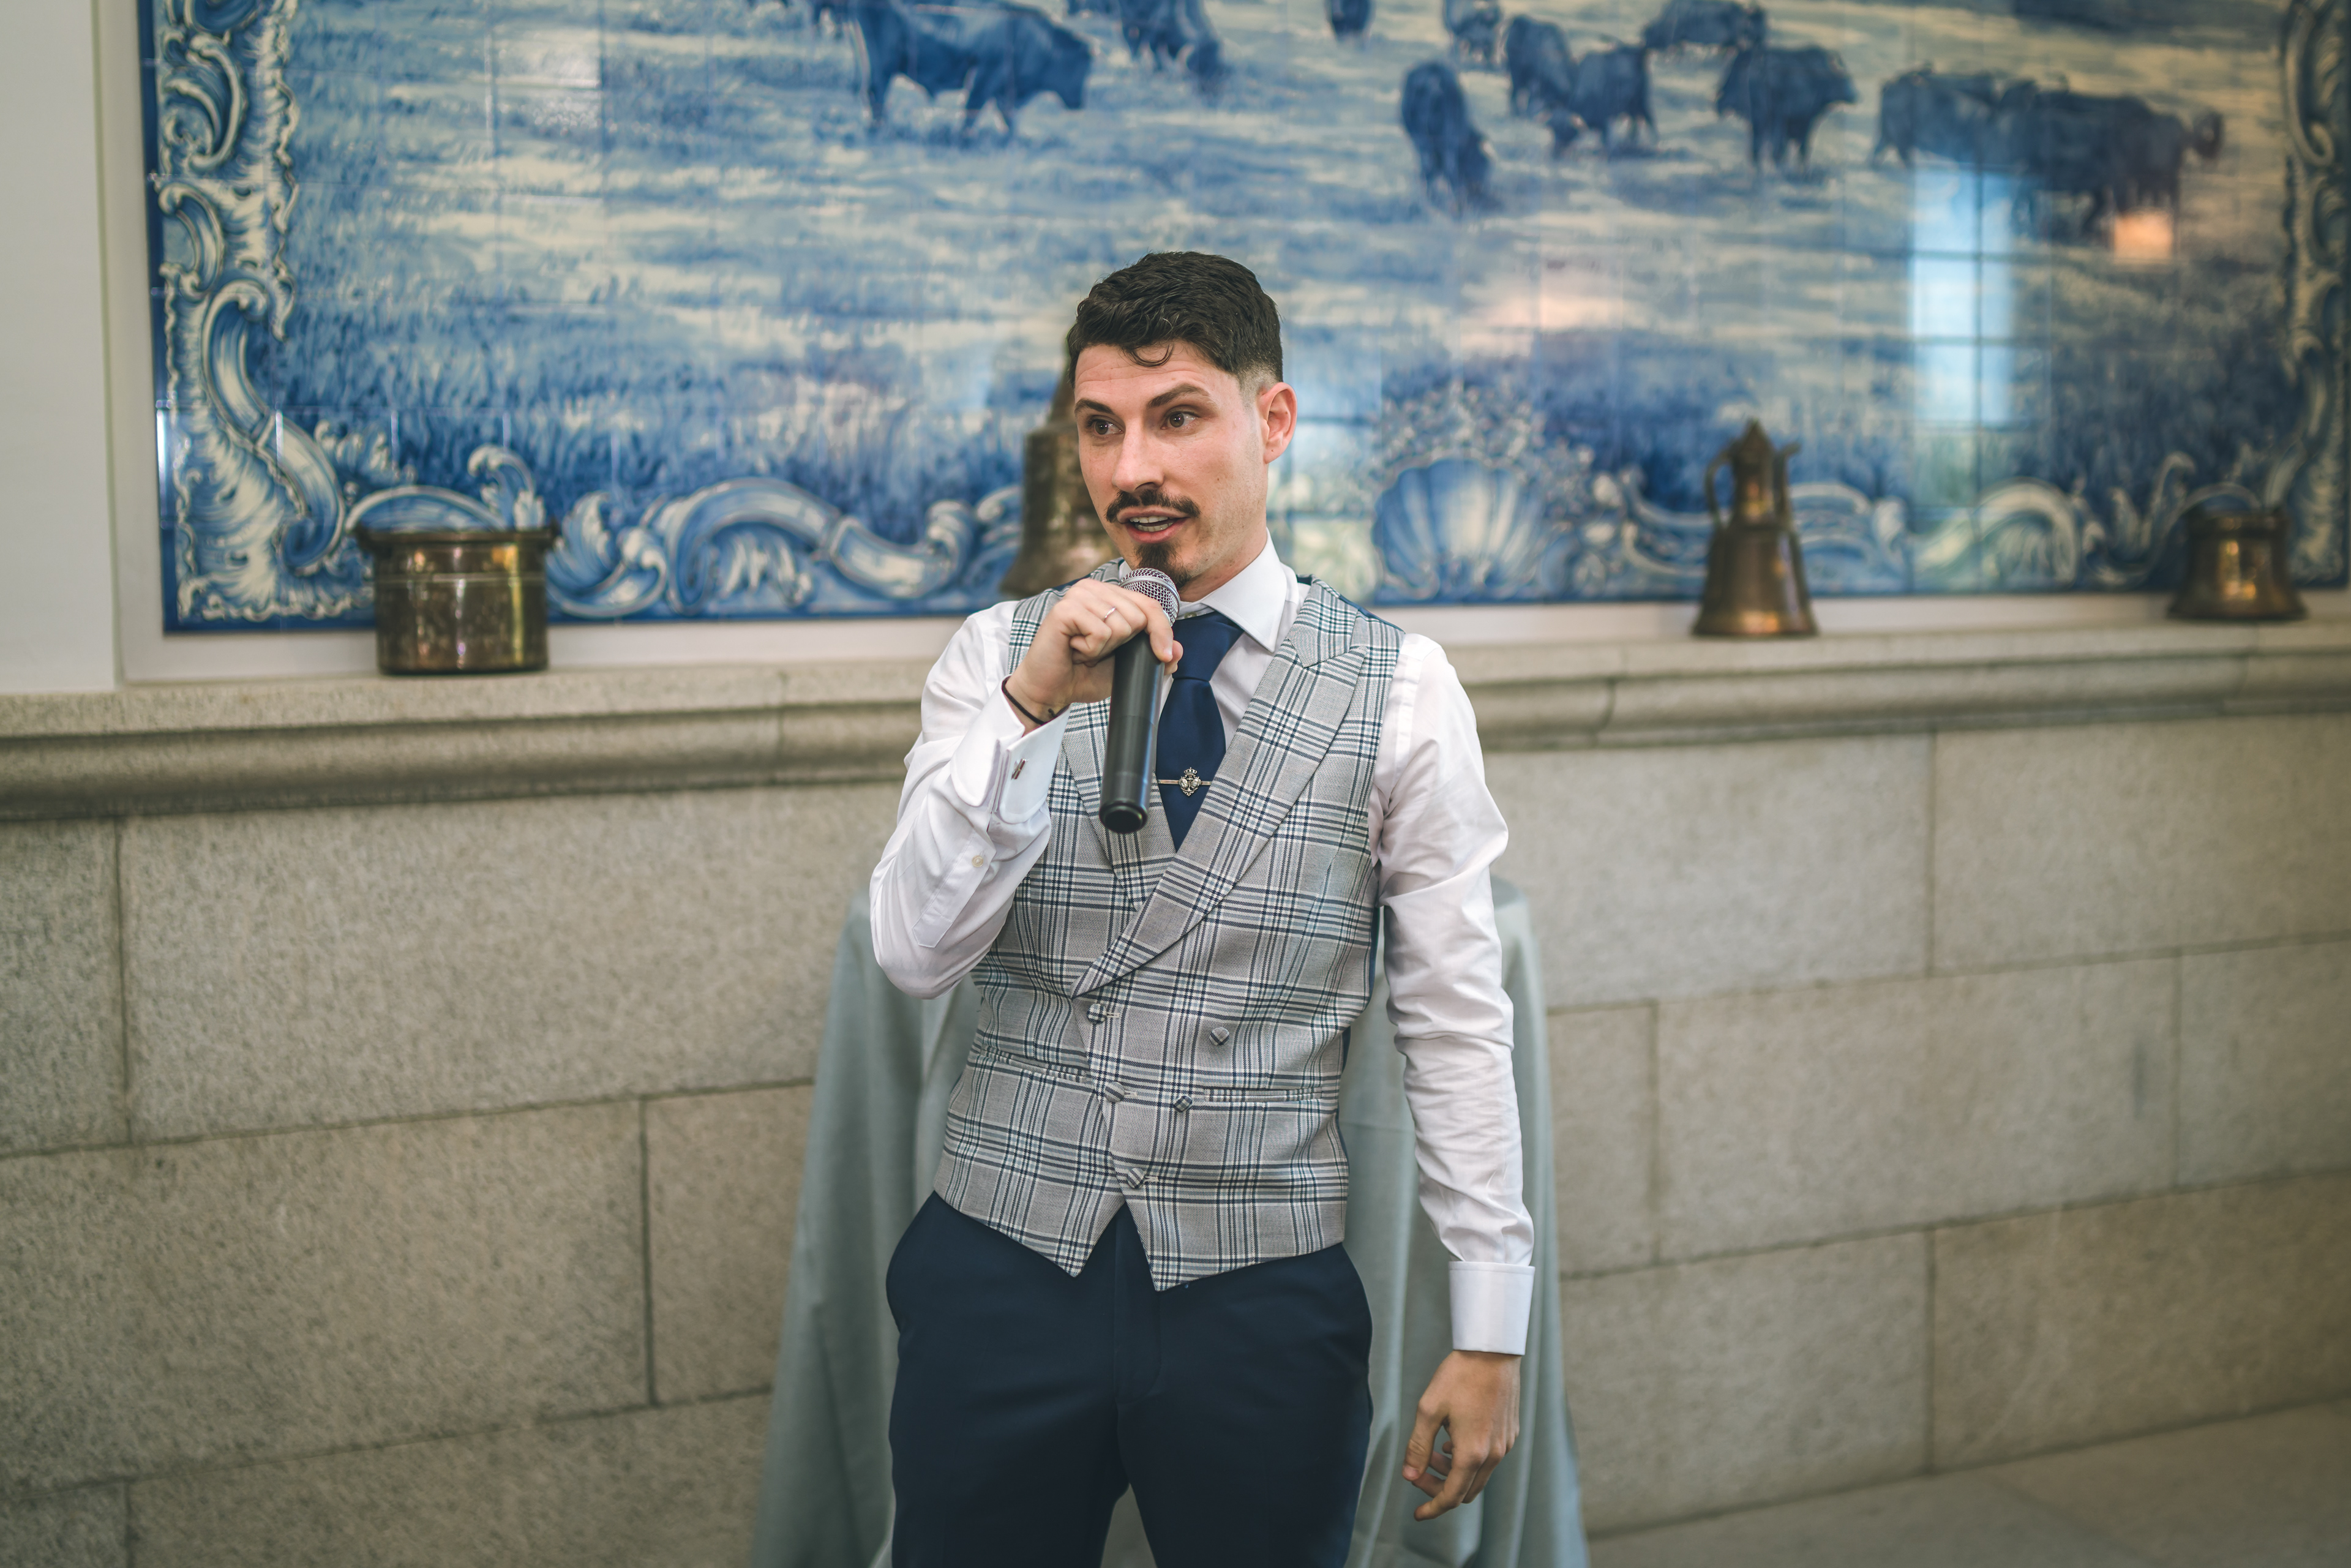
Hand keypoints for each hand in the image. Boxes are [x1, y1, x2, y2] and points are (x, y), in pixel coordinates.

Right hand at [1003, 577, 1178, 730]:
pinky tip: (1073, 649)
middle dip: (1124, 644)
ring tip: (1083, 650)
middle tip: (1097, 651)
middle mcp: (1094, 589)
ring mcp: (1077, 596)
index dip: (1162, 631)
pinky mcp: (1064, 609)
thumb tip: (1179, 650)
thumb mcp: (1127, 667)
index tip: (1165, 655)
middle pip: (1138, 616)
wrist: (1051, 691)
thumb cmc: (1084, 675)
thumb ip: (1152, 657)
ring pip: (1120, 624)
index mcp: (1110, 595)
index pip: (1149, 605)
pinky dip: (1090, 649)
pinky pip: (1099, 631)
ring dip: (1104, 648)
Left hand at [1401, 1350, 1520, 1520]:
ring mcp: (1504, 1444)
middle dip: (1439, 1488)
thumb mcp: (1428, 1410)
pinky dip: (1468, 1460)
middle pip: (1465, 1491)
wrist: (1492, 1351)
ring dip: (1453, 1472)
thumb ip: (1417, 1447)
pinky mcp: (1509, 1433)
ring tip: (1434, 1451)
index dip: (1432, 1508)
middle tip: (1418, 1472)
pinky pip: (1488, 1459)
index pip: (1451, 1497)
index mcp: (1472, 1453)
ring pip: (1478, 1475)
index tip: (1417, 1514)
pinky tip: (1452, 1439)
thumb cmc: (1458, 1376)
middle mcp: (1493, 1455)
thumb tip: (1409, 1476)